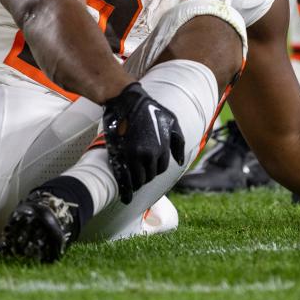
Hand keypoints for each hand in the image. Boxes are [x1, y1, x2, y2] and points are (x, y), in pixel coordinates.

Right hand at [103, 83, 184, 203]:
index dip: (155, 168)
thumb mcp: (172, 122)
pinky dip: (125, 190)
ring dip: (136, 182)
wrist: (127, 101)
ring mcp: (133, 156)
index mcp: (162, 148)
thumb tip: (180, 162)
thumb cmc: (151, 109)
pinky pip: (124, 179)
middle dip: (146, 175)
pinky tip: (125, 198)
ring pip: (138, 180)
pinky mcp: (119, 155)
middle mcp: (149, 155)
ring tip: (133, 179)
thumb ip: (178, 142)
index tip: (149, 165)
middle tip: (140, 171)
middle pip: (149, 176)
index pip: (161, 169)